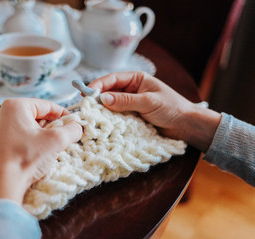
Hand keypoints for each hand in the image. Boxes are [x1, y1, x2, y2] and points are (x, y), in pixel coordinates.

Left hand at [0, 98, 81, 216]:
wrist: (0, 183)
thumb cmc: (24, 158)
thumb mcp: (55, 141)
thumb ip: (71, 130)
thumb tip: (77, 126)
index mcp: (15, 106)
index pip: (47, 105)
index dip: (63, 114)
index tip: (73, 124)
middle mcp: (2, 113)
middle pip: (36, 115)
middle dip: (51, 126)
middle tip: (63, 138)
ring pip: (27, 126)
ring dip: (41, 135)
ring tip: (50, 149)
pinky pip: (18, 136)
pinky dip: (30, 142)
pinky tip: (35, 154)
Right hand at [88, 71, 220, 151]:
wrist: (186, 126)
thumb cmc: (172, 108)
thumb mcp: (148, 102)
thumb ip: (125, 100)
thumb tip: (102, 99)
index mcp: (136, 79)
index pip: (112, 79)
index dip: (98, 85)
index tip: (87, 94)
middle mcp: (130, 90)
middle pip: (108, 92)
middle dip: (97, 99)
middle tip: (85, 107)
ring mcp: (129, 104)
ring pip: (110, 105)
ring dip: (101, 111)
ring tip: (91, 117)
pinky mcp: (130, 117)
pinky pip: (116, 117)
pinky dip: (108, 120)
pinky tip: (102, 124)